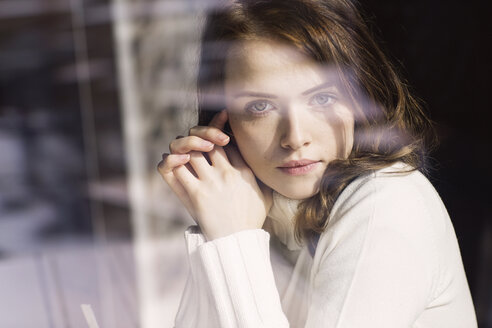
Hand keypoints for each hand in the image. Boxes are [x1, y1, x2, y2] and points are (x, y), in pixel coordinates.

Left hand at [157, 110, 272, 240]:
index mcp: (244, 171)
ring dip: (183, 149)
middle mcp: (227, 173)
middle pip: (208, 141)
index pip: (227, 141)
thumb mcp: (265, 196)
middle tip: (192, 145)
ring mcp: (211, 183)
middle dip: (198, 138)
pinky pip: (178, 169)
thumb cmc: (251, 221)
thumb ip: (263, 178)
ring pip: (192, 151)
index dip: (216, 136)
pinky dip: (172, 162)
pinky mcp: (196, 194)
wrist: (237, 243)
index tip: (210, 143)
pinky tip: (172, 162)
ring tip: (181, 153)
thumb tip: (266, 166)